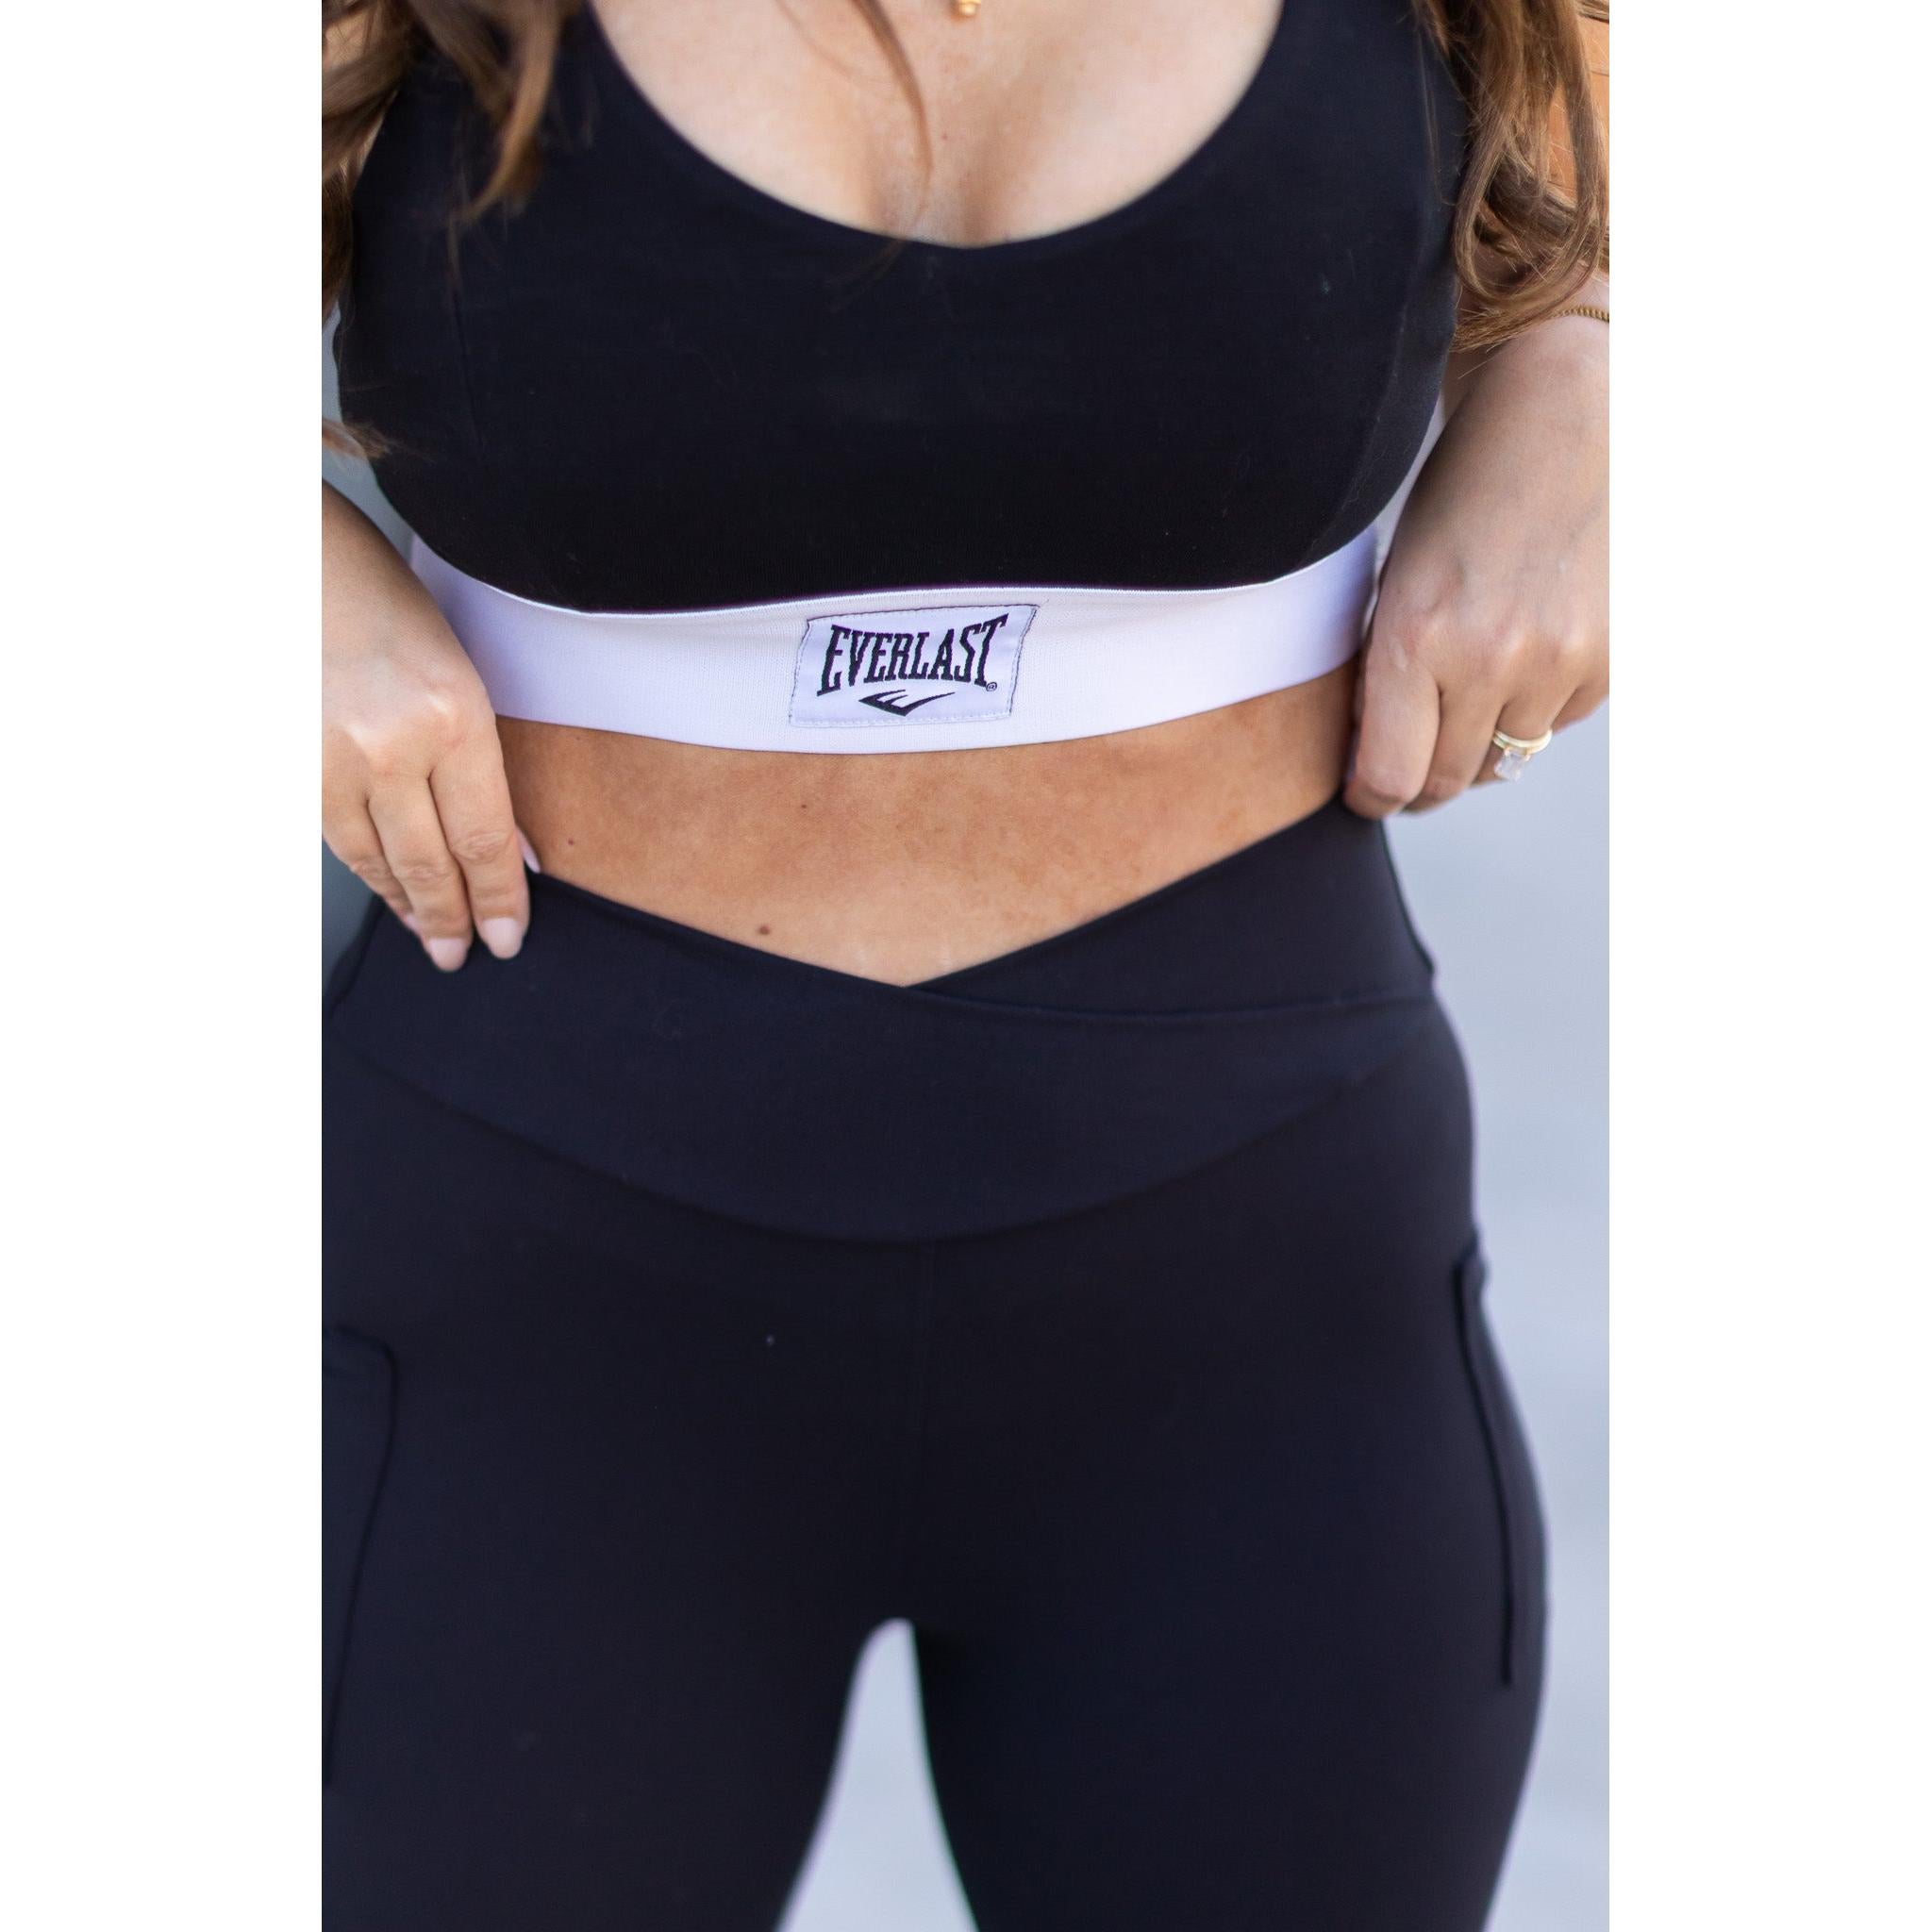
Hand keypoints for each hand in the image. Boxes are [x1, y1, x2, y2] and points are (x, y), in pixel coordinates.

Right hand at [322, 486, 532, 969]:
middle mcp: (392, 747)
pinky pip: (337, 836)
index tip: (510, 935)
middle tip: (466, 954)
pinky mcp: (290, 763)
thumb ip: (477, 755)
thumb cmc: (383, 599)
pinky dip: (366, 869)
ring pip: (378, 859)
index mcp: (452, 717)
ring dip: (407, 905)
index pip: (486, 838)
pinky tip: (385, 888)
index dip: (500, 898)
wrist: (291, 556)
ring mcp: (332, 759)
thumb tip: (503, 839)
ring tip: (431, 936)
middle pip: (432, 862)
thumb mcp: (457, 671)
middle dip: (454, 917)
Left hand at [1344, 313, 1607, 817]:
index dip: (1373, 797)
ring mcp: (1558, 662)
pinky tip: (1525, 650)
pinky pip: (1558, 721)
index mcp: (1414, 637)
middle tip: (1409, 764)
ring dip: (1480, 741)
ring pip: (1507, 756)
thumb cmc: (1460, 498)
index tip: (1367, 793)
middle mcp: (1489, 659)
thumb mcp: (1398, 583)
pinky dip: (1535, 705)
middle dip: (1422, 781)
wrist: (1563, 418)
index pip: (1389, 777)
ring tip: (1467, 690)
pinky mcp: (1610, 658)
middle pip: (1449, 780)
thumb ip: (1385, 673)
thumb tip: (1376, 764)